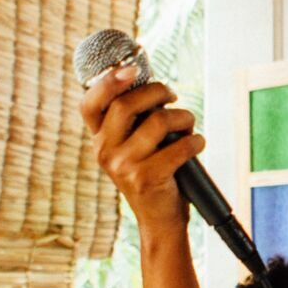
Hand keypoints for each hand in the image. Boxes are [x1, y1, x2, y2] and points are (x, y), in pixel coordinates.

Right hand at [77, 65, 204, 232]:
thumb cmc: (153, 173)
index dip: (107, 82)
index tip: (131, 69)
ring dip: (183, 117)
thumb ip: (136, 119)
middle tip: (173, 96)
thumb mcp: (135, 146)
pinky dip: (196, 140)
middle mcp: (104, 152)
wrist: (160, 219)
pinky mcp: (146, 178)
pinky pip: (179, 146)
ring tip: (189, 126)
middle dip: (157, 91)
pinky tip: (197, 144)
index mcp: (99, 139)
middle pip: (125, 104)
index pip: (89, 104)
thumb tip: (152, 82)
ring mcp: (123, 167)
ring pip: (157, 121)